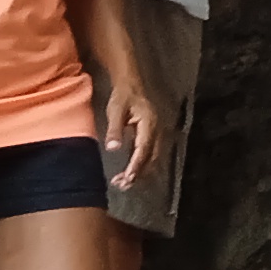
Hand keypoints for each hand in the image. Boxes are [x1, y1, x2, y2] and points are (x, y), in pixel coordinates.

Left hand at [98, 77, 156, 191]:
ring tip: (123, 182)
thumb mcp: (115, 111)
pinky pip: (149, 154)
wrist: (131, 84)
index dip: (136, 166)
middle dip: (137, 174)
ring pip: (151, 158)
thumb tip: (112, 148)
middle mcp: (157, 131)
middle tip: (122, 185)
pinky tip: (129, 171)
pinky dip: (139, 164)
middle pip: (151, 158)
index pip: (144, 150)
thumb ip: (115, 129)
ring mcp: (157, 134)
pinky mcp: (152, 136)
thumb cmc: (123, 96)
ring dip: (139, 171)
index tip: (127, 179)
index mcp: (150, 124)